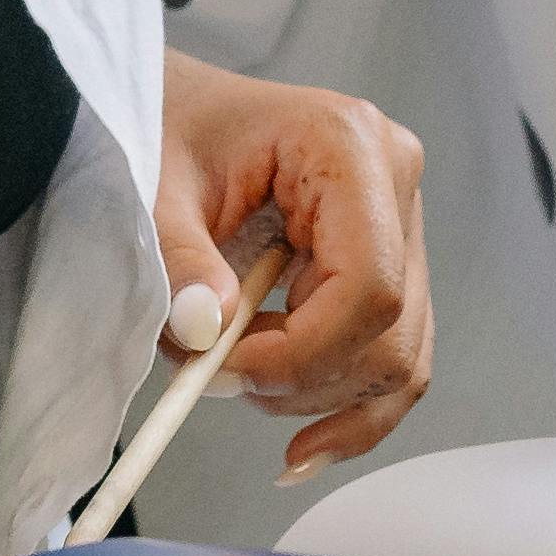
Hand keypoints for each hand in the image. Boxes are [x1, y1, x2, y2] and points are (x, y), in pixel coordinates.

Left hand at [159, 51, 435, 475]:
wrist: (176, 107)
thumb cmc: (167, 128)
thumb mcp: (153, 188)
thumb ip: (181, 261)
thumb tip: (211, 334)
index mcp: (348, 144)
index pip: (370, 284)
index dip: (303, 351)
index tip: (224, 370)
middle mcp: (395, 181)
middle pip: (391, 330)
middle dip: (302, 379)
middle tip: (211, 379)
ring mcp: (401, 224)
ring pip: (400, 358)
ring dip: (316, 397)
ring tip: (232, 379)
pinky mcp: (389, 262)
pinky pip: (393, 358)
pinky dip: (349, 410)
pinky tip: (303, 448)